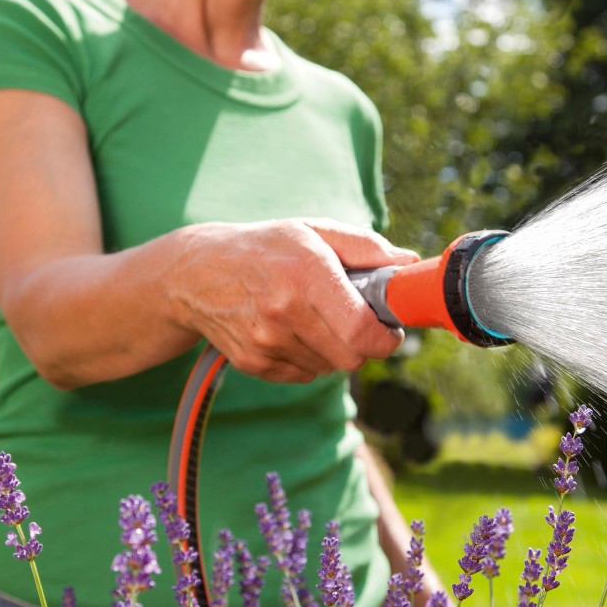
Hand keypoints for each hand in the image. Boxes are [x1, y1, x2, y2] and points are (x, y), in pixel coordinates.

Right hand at [170, 218, 418, 382]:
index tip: (389, 328)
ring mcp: (265, 341)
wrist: (195, 275)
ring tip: (313, 318)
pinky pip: (304, 374)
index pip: (362, 330)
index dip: (386, 337)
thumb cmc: (266, 248)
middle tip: (356, 322)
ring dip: (333, 349)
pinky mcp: (253, 363)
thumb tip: (410, 265)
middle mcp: (284, 311)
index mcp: (306, 274)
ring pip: (329, 367)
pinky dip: (307, 358)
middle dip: (363, 344)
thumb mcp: (314, 231)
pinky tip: (291, 330)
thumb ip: (367, 248)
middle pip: (351, 357)